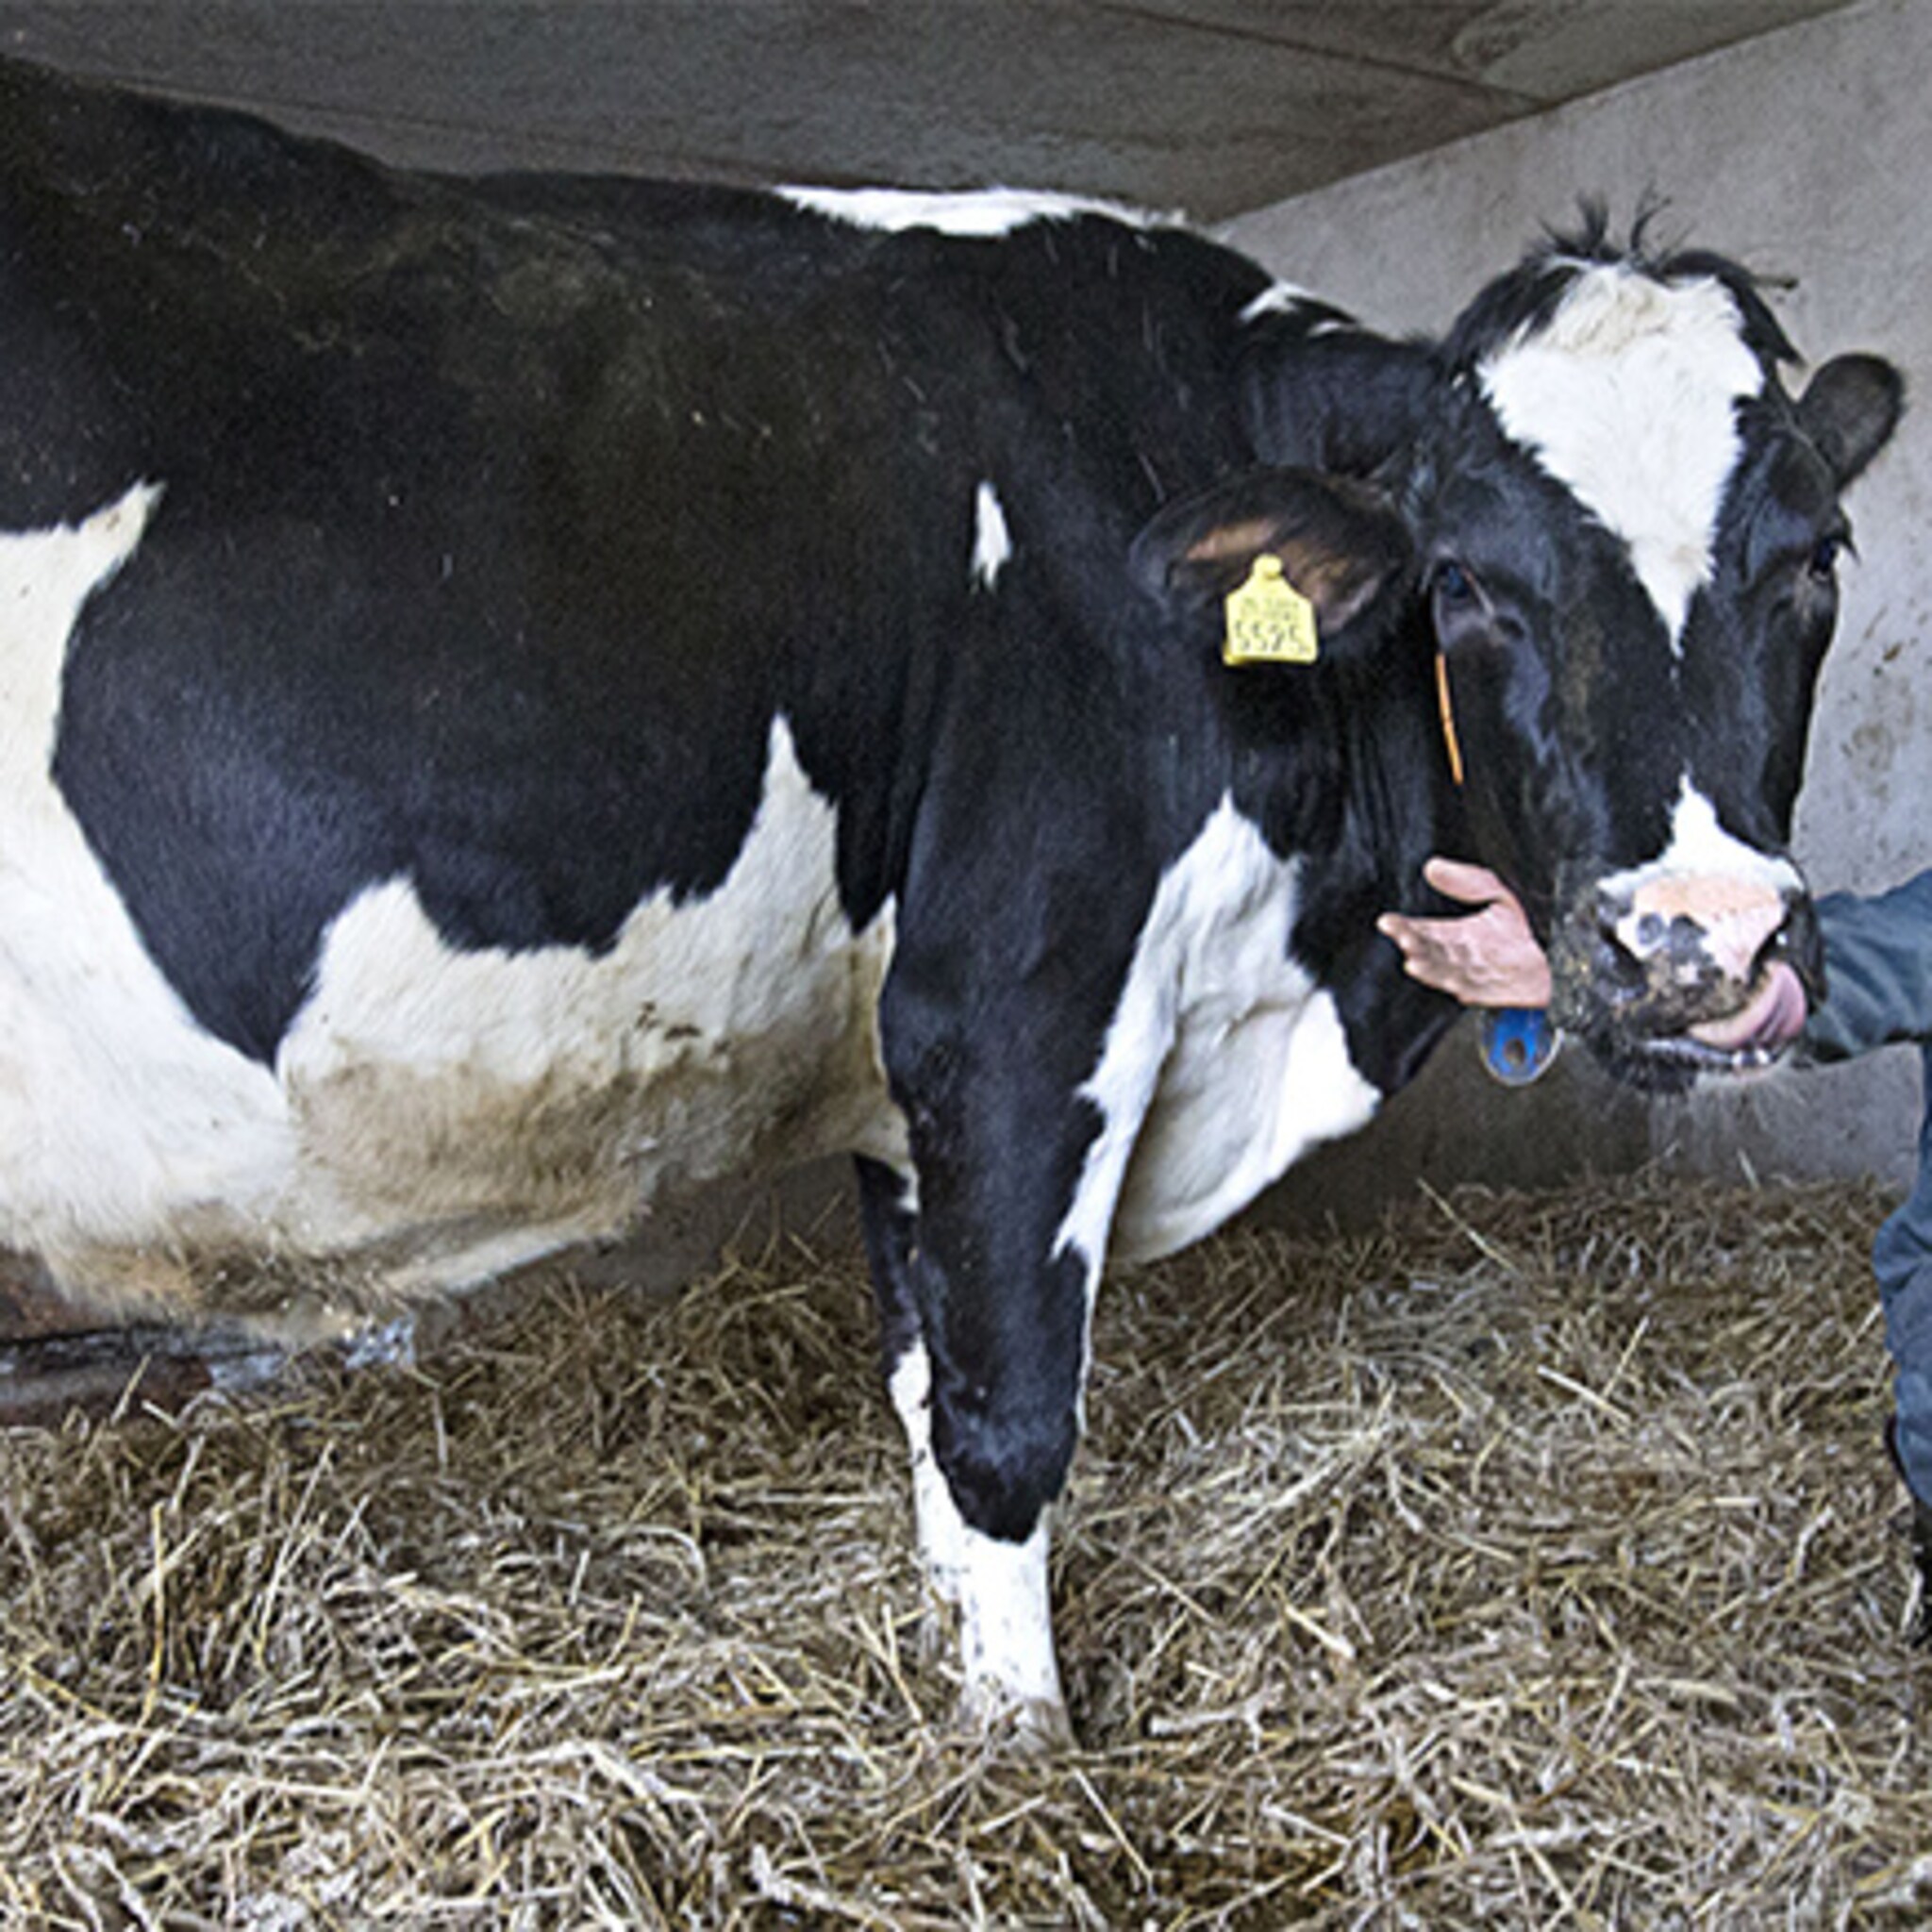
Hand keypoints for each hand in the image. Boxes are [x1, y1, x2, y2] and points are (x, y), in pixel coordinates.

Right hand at [1377, 858, 1553, 1007]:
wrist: (1551, 962)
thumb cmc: (1517, 933)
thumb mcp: (1495, 895)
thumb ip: (1467, 881)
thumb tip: (1432, 866)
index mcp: (1451, 935)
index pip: (1419, 930)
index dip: (1401, 927)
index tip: (1387, 921)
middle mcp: (1455, 957)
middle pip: (1426, 951)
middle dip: (1412, 944)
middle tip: (1401, 937)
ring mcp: (1469, 976)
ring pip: (1442, 972)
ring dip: (1428, 967)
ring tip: (1414, 960)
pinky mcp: (1487, 992)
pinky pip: (1469, 989)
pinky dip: (1456, 985)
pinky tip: (1447, 980)